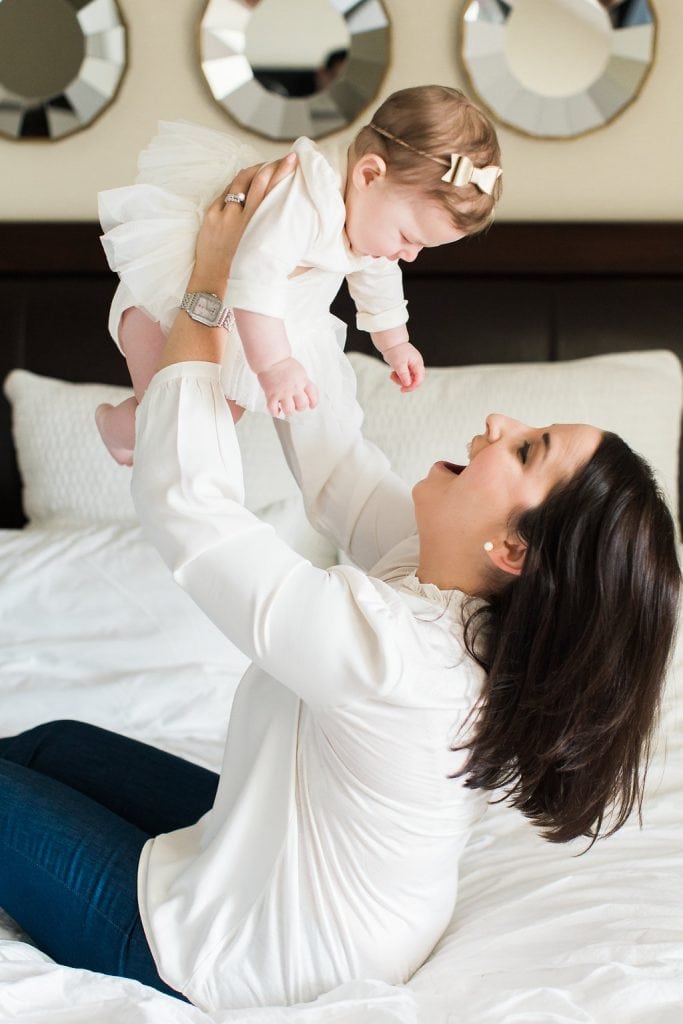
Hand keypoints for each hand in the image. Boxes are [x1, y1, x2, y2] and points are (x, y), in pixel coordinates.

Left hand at [190, 153, 297, 294]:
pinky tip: (243, 186)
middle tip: (284, 159)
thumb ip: (294, 261)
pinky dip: (236, 188)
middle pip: (258, 179)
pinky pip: (225, 194)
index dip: (283, 170)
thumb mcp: (273, 268)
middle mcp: (241, 216)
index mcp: (258, 226)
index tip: (294, 160)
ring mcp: (224, 214)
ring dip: (253, 172)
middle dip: (273, 165)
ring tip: (264, 168)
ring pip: (240, 182)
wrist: (215, 287)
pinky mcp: (210, 216)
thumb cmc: (247, 281)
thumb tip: (312, 259)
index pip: (271, 188)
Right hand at [257, 357, 318, 416]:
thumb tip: (306, 393)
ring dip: (288, 411)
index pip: (314, 396)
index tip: (311, 406)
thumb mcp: (300, 372)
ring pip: (289, 410)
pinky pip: (273, 410)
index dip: (314, 403)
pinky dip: (275, 412)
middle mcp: (294, 388)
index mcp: (303, 381)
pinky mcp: (271, 395)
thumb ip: (304, 383)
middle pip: (302, 405)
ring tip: (285, 407)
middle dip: (300, 408)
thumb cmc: (284, 364)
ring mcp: (283, 392)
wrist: (271, 359)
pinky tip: (277, 409)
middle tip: (296, 405)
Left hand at [383, 341, 424, 391]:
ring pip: (409, 379)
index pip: (420, 378)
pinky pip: (405, 376)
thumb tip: (408, 384)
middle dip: (405, 383)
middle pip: (415, 380)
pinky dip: (399, 377)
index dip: (413, 386)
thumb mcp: (398, 364)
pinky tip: (393, 373)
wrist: (391, 342)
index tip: (403, 389)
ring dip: (400, 380)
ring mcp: (412, 366)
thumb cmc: (395, 350)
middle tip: (395, 382)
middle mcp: (417, 365)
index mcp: (417, 363)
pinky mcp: (407, 366)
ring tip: (392, 375)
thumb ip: (404, 375)